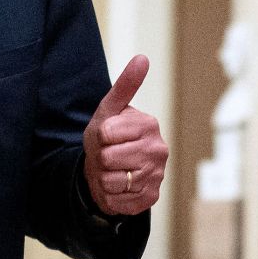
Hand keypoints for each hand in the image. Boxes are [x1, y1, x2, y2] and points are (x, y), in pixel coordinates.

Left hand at [82, 54, 167, 215]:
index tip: (106, 136)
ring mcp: (157, 176)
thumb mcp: (109, 109)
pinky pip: (117, 200)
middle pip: (108, 158)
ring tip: (113, 170)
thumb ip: (125, 85)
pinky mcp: (150, 198)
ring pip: (111, 181)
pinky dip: (110, 195)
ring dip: (104, 177)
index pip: (107, 134)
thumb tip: (142, 57)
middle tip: (108, 154)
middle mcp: (159, 150)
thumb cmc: (108, 136)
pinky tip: (119, 186)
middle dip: (100, 158)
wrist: (109, 169)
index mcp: (149, 124)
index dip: (99, 137)